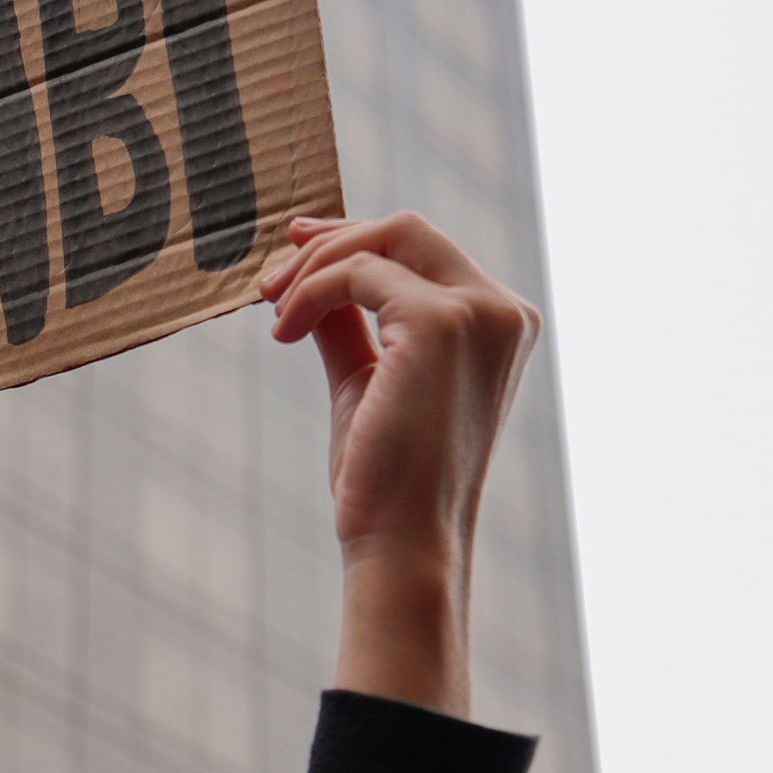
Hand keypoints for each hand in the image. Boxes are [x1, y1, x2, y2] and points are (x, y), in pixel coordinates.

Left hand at [259, 213, 538, 716]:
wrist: (402, 542)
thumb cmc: (387, 481)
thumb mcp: (369, 382)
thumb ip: (351, 326)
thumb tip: (314, 277)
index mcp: (499, 325)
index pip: (426, 253)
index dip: (357, 240)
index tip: (296, 249)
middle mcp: (502, 312)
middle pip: (409, 230)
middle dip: (332, 241)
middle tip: (271, 277)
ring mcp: (478, 313)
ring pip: (384, 238)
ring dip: (313, 267)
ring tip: (272, 310)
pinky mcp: (440, 322)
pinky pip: (357, 273)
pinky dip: (310, 292)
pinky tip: (284, 332)